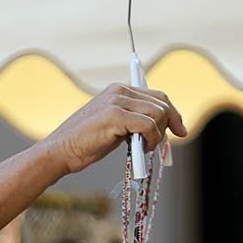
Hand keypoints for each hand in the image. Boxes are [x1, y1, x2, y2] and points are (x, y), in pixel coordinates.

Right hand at [43, 84, 184, 176]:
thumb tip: (161, 127)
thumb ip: (135, 121)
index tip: (180, 130)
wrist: (61, 151)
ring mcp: (117, 102)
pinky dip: (151, 140)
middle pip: (162, 103)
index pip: (157, 95)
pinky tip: (141, 149)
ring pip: (158, 113)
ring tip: (144, 148)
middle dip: (168, 125)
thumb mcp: (115, 127)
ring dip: (157, 135)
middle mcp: (119, 91)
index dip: (173, 113)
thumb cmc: (86, 143)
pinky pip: (148, 126)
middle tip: (160, 145)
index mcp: (119, 90)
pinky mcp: (115, 116)